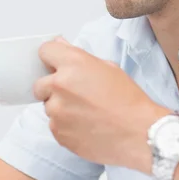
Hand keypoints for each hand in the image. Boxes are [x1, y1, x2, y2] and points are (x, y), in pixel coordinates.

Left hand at [34, 39, 167, 171]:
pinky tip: (86, 125)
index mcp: (73, 64)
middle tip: (75, 94)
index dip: (51, 57)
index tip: (55, 64)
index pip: (45, 51)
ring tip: (86, 112)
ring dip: (60, 107)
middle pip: (39, 83)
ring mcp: (56, 111)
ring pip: (48, 106)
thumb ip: (79, 56)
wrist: (139, 133)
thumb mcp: (109, 68)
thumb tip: (61, 45)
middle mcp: (60, 86)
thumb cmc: (129, 101)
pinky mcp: (58, 132)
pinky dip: (65, 125)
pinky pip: (54, 125)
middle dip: (52, 86)